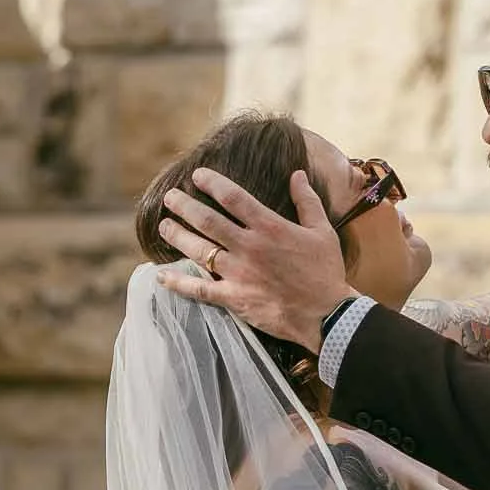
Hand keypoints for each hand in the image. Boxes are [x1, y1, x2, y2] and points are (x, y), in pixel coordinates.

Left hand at [156, 167, 349, 349]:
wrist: (327, 315)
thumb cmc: (326, 272)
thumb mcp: (322, 231)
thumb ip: (307, 200)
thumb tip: (297, 174)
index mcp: (269, 227)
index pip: (233, 197)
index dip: (212, 183)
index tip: (198, 175)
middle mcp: (249, 247)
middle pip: (207, 220)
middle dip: (185, 206)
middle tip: (171, 197)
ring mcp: (239, 274)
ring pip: (199, 250)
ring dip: (178, 235)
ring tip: (164, 225)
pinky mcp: (235, 299)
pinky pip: (200, 289)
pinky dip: (179, 283)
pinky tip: (162, 275)